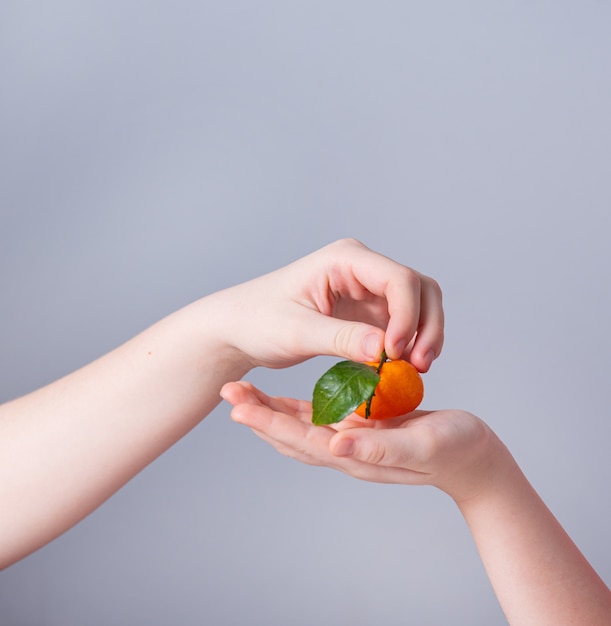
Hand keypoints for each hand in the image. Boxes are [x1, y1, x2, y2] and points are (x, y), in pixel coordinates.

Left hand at [209, 238, 443, 371]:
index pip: (398, 278)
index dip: (408, 315)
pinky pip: (400, 325)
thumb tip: (386, 349)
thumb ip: (342, 338)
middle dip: (426, 325)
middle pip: (418, 288)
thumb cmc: (257, 320)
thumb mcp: (296, 332)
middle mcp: (362, 268)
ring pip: (416, 306)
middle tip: (421, 365)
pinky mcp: (366, 311)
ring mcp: (367, 289)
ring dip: (422, 336)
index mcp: (344, 259)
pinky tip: (401, 369)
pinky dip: (407, 346)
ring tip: (416, 370)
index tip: (396, 353)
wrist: (240, 329)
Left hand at [220, 380, 506, 502]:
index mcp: (357, 455)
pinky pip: (322, 419)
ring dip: (271, 412)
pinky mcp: (363, 429)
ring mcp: (354, 441)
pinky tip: (285, 400)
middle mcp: (348, 451)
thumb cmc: (455, 450)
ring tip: (245, 393)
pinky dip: (297, 410)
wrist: (475, 460)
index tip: (237, 406)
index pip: (302, 439)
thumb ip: (379, 447)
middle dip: (259, 415)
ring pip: (301, 427)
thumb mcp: (421, 445)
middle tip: (228, 393)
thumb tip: (335, 445)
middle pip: (292, 435)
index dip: (269, 423)